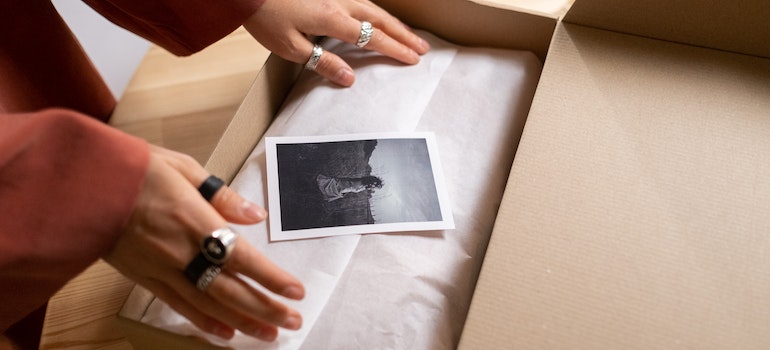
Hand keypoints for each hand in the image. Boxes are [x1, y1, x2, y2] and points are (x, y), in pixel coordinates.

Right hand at [103, 145, 304, 340]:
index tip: (295, 291)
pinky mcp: (144, 278)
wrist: (83, 184)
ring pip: (208, 304)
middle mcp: (180, 251)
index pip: (242, 258)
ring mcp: (161, 268)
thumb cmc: (135, 170)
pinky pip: (178, 306)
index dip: (271, 279)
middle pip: (230, 289)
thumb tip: (255, 214)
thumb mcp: (184, 168)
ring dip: (242, 322)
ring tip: (268, 334)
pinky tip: (225, 333)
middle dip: (265, 309)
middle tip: (292, 321)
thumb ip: (223, 196)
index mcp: (194, 220)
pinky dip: (204, 322)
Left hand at [243, 0, 429, 85]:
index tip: (413, 59)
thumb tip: (350, 78)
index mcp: (333, 19)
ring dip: (394, 23)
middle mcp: (340, 2)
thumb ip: (323, 63)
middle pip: (380, 20)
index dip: (395, 49)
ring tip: (409, 35)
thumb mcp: (291, 48)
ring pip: (373, 8)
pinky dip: (377, 13)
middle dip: (403, 35)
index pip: (372, 38)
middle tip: (422, 48)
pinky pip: (362, 2)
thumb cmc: (266, 17)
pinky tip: (379, 18)